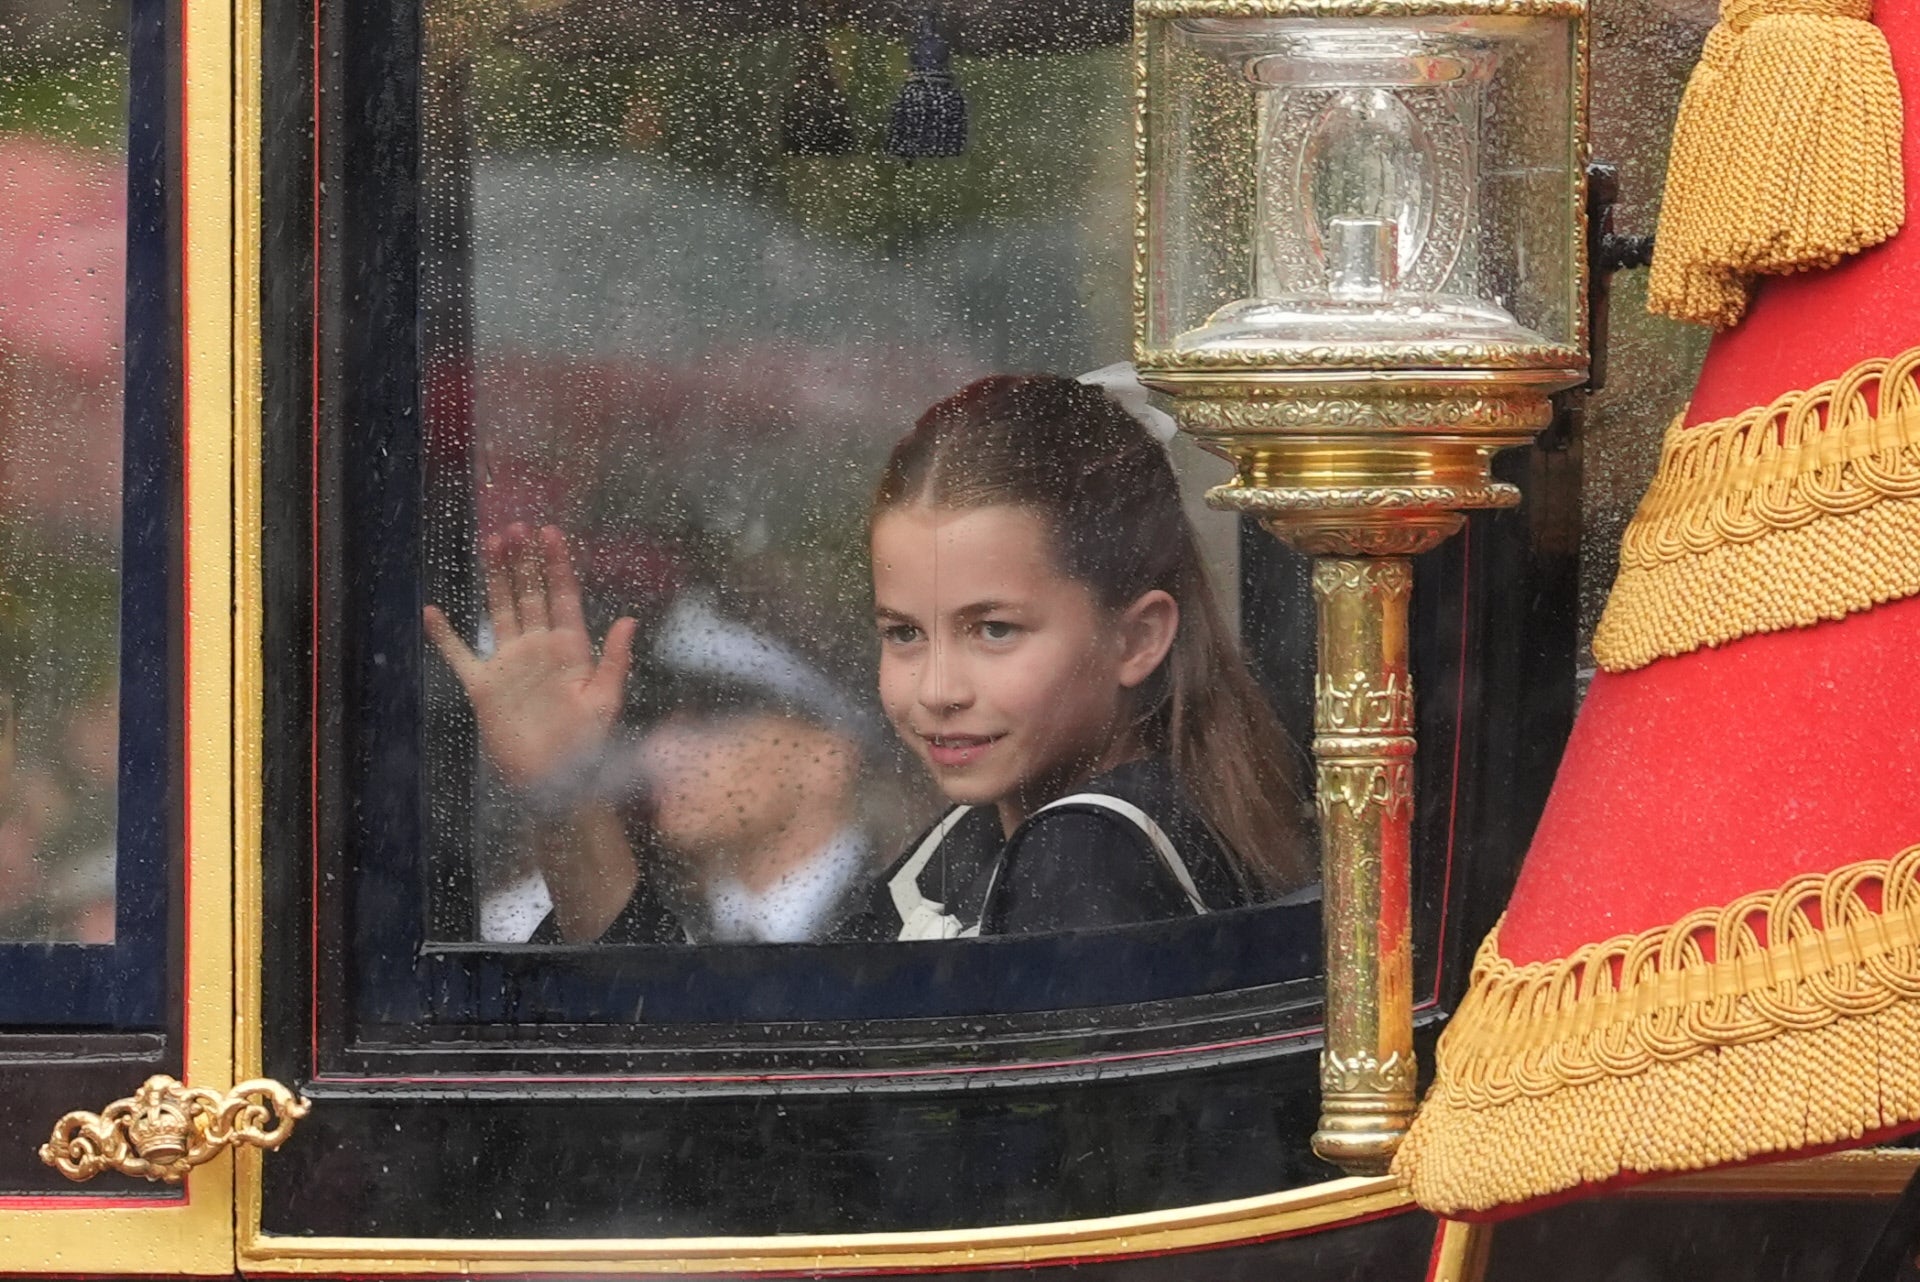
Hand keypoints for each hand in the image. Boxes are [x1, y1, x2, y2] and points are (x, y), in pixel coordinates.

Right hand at [424, 523, 637, 790]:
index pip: (563, 597)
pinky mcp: (484, 686)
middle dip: (524, 560)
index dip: (557, 565)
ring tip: (490, 543)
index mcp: (570, 649)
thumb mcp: (606, 701)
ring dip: (495, 578)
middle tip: (516, 526)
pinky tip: (432, 612)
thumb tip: (629, 620)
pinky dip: (444, 636)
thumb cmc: (587, 746)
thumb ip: (615, 660)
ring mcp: (509, 664)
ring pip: (499, 610)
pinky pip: (460, 655)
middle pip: (529, 594)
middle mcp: (538, 649)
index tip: (552, 533)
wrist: (555, 783)